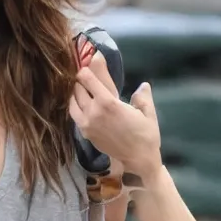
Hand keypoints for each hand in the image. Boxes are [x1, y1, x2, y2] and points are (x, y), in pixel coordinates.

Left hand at [69, 61, 161, 180]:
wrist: (138, 160)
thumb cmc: (146, 135)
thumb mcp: (148, 113)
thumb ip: (143, 96)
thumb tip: (143, 84)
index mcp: (108, 103)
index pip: (87, 77)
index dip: (87, 67)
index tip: (89, 60)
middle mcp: (93, 110)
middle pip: (78, 86)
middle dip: (82, 77)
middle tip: (86, 71)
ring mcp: (85, 122)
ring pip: (72, 98)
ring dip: (76, 89)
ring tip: (83, 85)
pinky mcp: (83, 131)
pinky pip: (72, 111)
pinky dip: (74, 103)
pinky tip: (80, 99)